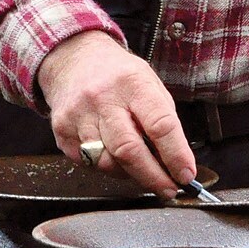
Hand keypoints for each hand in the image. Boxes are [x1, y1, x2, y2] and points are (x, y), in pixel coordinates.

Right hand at [36, 29, 194, 198]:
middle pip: (129, 151)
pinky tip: (113, 155)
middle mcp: (103, 98)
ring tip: (140, 168)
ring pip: (107, 163)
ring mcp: (79, 115)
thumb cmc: (118, 75)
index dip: (176, 155)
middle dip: (153, 177)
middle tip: (168, 188)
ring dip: (130, 174)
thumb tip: (176, 163)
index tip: (186, 174)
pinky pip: (89, 163)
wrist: (73, 59)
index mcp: (133, 84)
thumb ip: (163, 120)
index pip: (159, 125)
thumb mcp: (149, 83)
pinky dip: (107, 167)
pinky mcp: (62, 131)